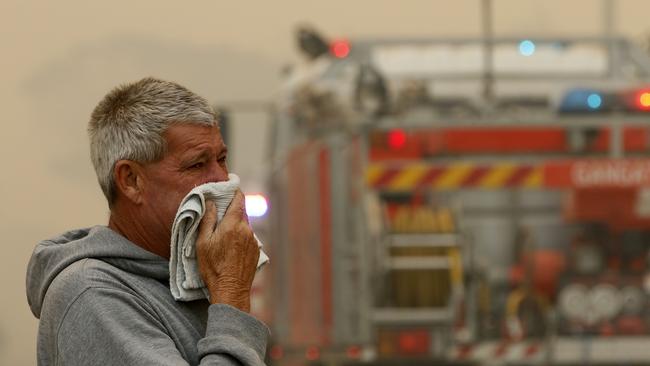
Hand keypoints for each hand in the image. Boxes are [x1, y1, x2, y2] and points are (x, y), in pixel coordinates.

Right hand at [196, 190, 259, 311]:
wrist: (231, 290)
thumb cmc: (213, 268)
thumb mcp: (203, 242)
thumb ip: (208, 219)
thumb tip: (211, 202)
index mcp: (233, 224)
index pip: (239, 199)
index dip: (234, 191)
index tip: (229, 187)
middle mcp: (247, 230)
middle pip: (241, 212)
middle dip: (231, 211)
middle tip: (219, 215)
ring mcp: (253, 241)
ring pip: (244, 225)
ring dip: (235, 226)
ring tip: (222, 236)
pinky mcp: (256, 251)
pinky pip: (248, 237)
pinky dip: (240, 237)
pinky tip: (230, 248)